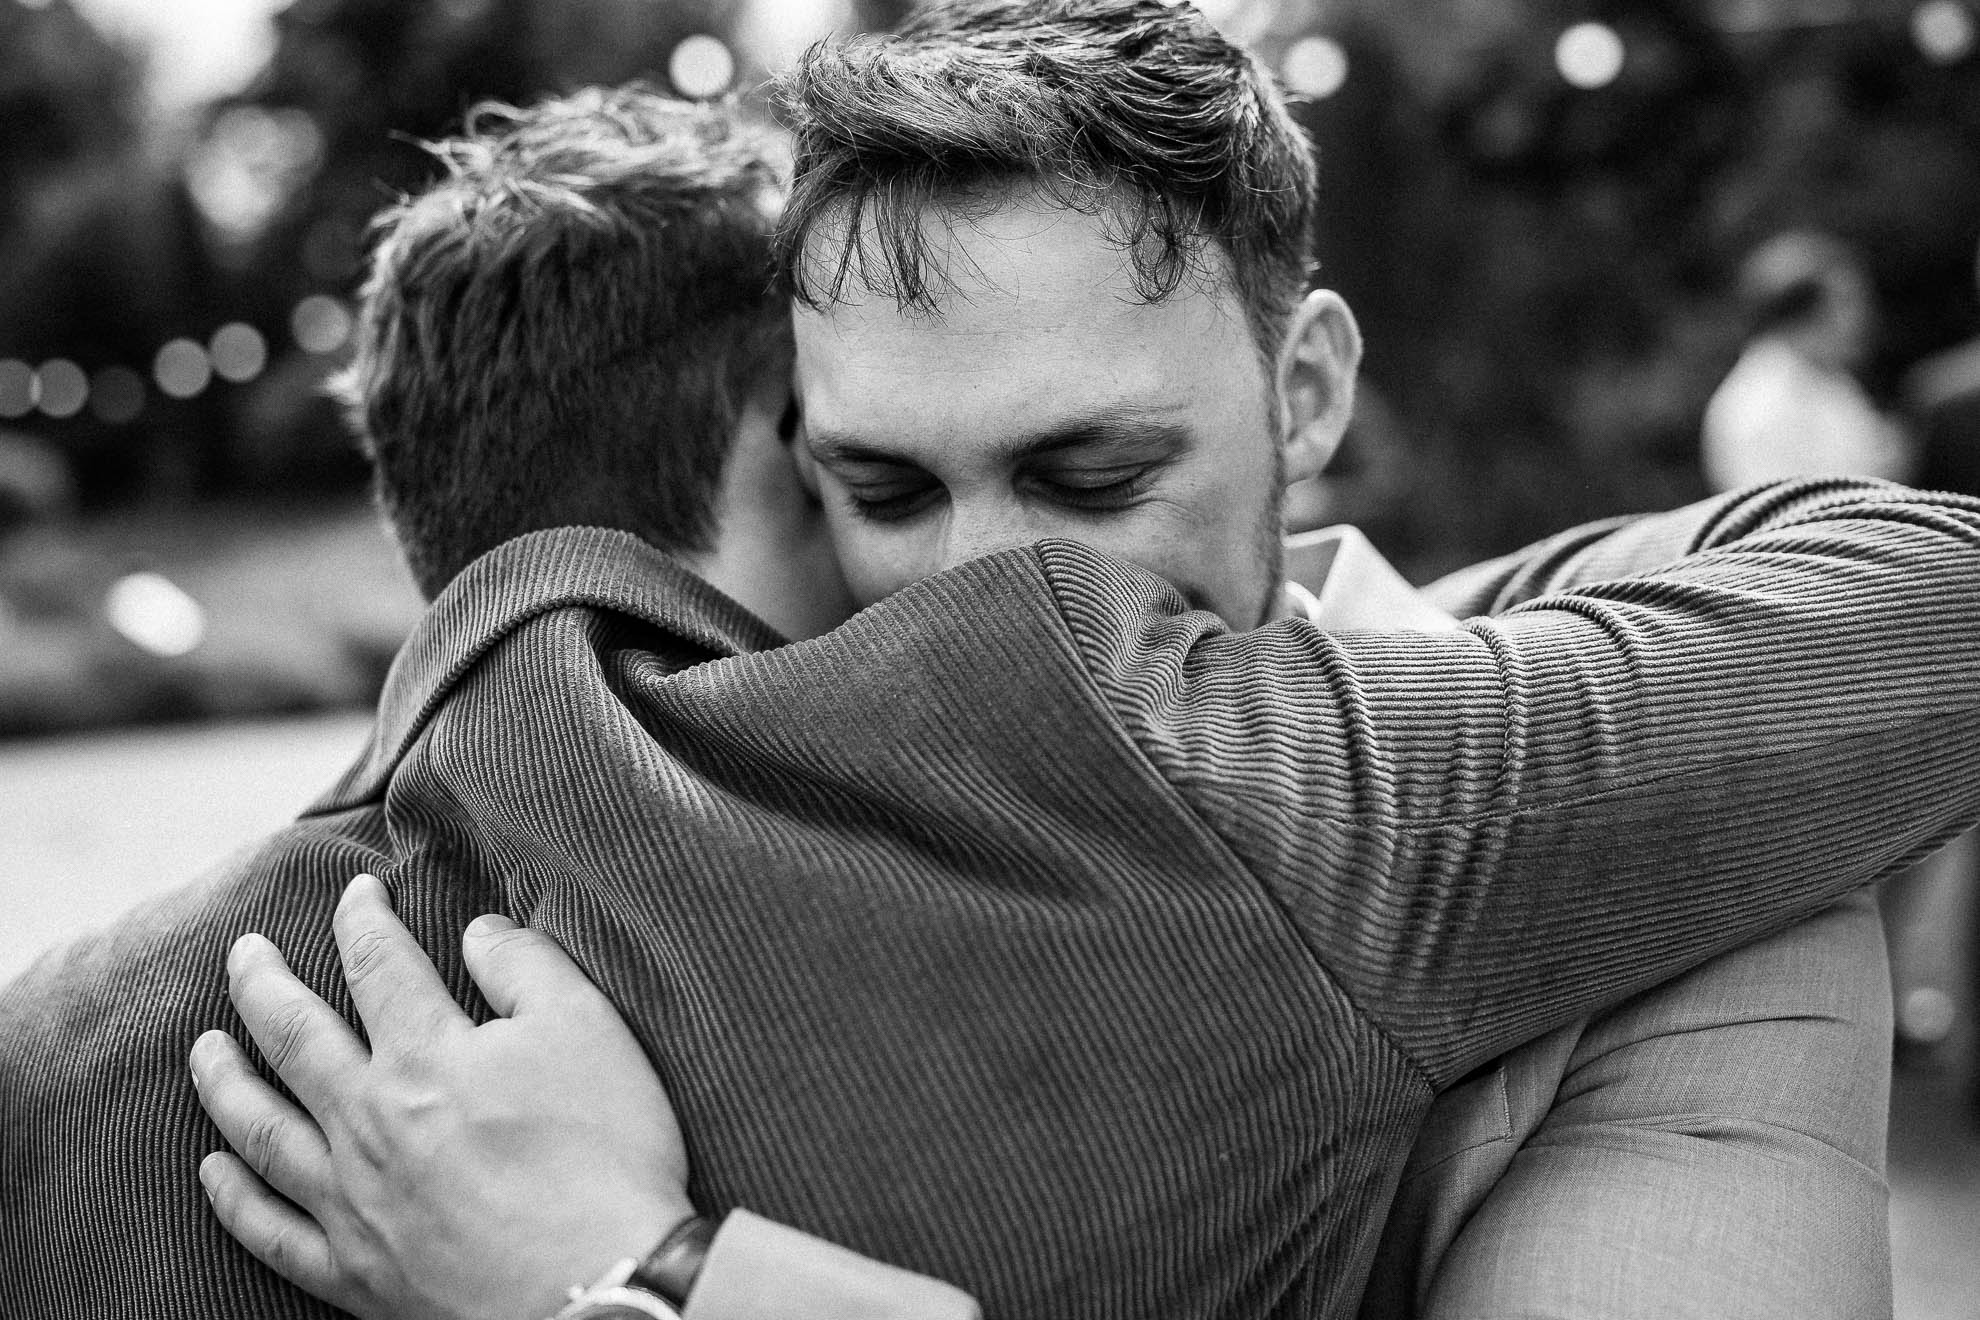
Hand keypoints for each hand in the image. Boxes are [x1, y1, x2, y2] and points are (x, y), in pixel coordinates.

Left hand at [189, 874, 693, 1319]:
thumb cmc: (604, 1154)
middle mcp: (370, 1122)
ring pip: (261, 1128)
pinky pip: (271, 1230)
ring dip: (224, 1081)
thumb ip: (526, 967)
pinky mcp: (355, 1271)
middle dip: (262, 985)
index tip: (357, 891)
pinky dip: (233, 1198)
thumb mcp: (589, 1029)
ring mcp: (354, 1201)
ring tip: (204, 1048)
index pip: (378, 966)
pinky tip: (213, 1169)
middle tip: (242, 952)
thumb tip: (477, 931)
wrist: (598, 1289)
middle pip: (294, 1038)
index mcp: (426, 1056)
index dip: (363, 919)